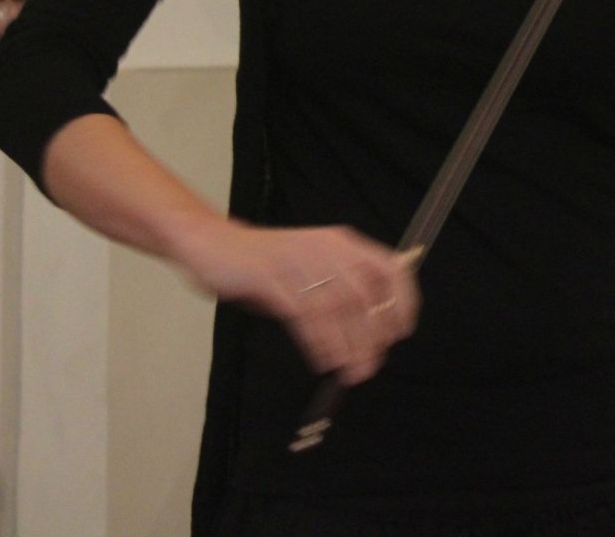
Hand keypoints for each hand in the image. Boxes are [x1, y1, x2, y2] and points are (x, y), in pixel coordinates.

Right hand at [173, 219, 419, 385]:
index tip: (402, 332)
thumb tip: (370, 337)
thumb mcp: (311, 270)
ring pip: (334, 308)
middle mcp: (326, 248)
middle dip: (371, 336)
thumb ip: (340, 294)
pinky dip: (317, 340)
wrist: (212, 244)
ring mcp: (297, 260)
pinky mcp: (269, 275)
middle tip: (371, 366)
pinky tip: (324, 360)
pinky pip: (302, 313)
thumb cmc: (267, 265)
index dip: (401, 300)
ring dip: (346, 345)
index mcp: (342, 243)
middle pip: (362, 295)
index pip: (388, 268)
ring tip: (352, 371)